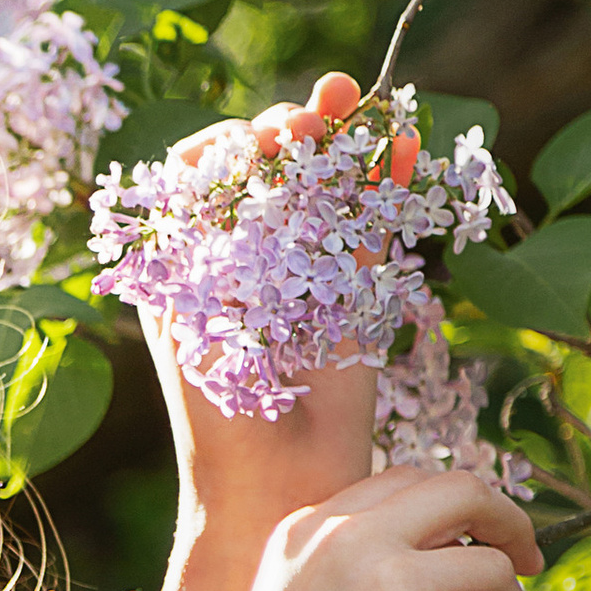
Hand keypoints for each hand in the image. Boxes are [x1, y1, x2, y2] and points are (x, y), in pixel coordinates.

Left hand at [144, 72, 413, 530]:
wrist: (276, 491)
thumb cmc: (221, 411)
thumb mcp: (206, 312)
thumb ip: (229, 240)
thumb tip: (246, 163)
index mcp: (188, 261)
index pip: (201, 174)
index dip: (229, 147)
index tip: (254, 144)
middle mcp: (245, 257)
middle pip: (270, 169)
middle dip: (291, 132)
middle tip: (311, 120)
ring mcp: (304, 271)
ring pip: (326, 188)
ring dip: (344, 140)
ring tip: (361, 99)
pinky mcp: (357, 294)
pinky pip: (373, 226)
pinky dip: (387, 185)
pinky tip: (402, 148)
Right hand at [200, 463, 542, 590]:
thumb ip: (353, 570)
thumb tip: (452, 556)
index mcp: (307, 529)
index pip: (408, 480)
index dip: (461, 509)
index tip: (482, 545)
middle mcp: (344, 539)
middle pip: (464, 491)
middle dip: (511, 526)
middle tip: (530, 571)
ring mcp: (382, 581)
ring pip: (495, 569)